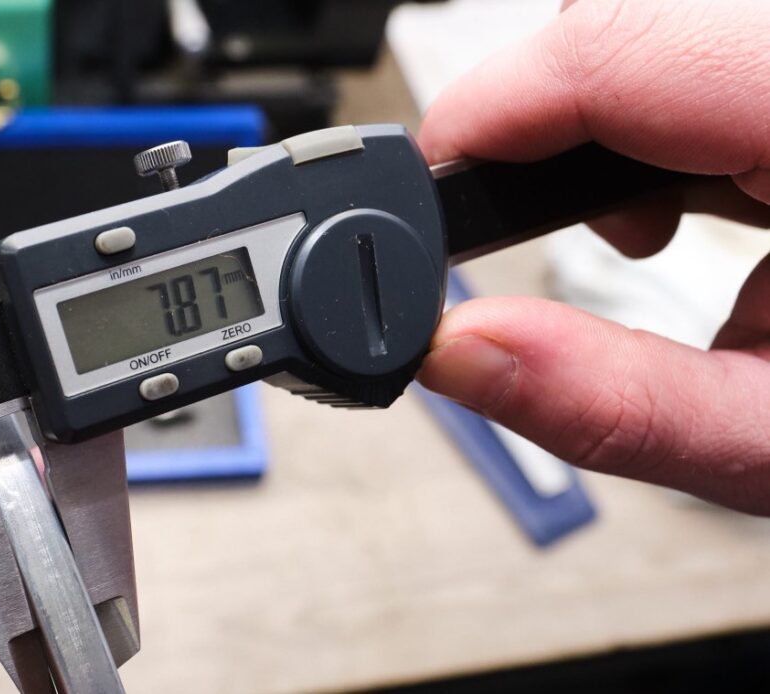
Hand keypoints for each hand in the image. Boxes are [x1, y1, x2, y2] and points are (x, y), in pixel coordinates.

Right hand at [416, 0, 769, 513]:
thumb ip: (614, 403)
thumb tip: (464, 351)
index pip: (616, 44)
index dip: (488, 113)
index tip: (429, 188)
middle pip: (638, 26)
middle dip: (559, 128)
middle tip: (546, 233)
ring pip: (685, 33)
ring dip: (632, 127)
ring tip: (658, 232)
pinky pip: (739, 52)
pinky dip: (698, 123)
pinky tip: (732, 204)